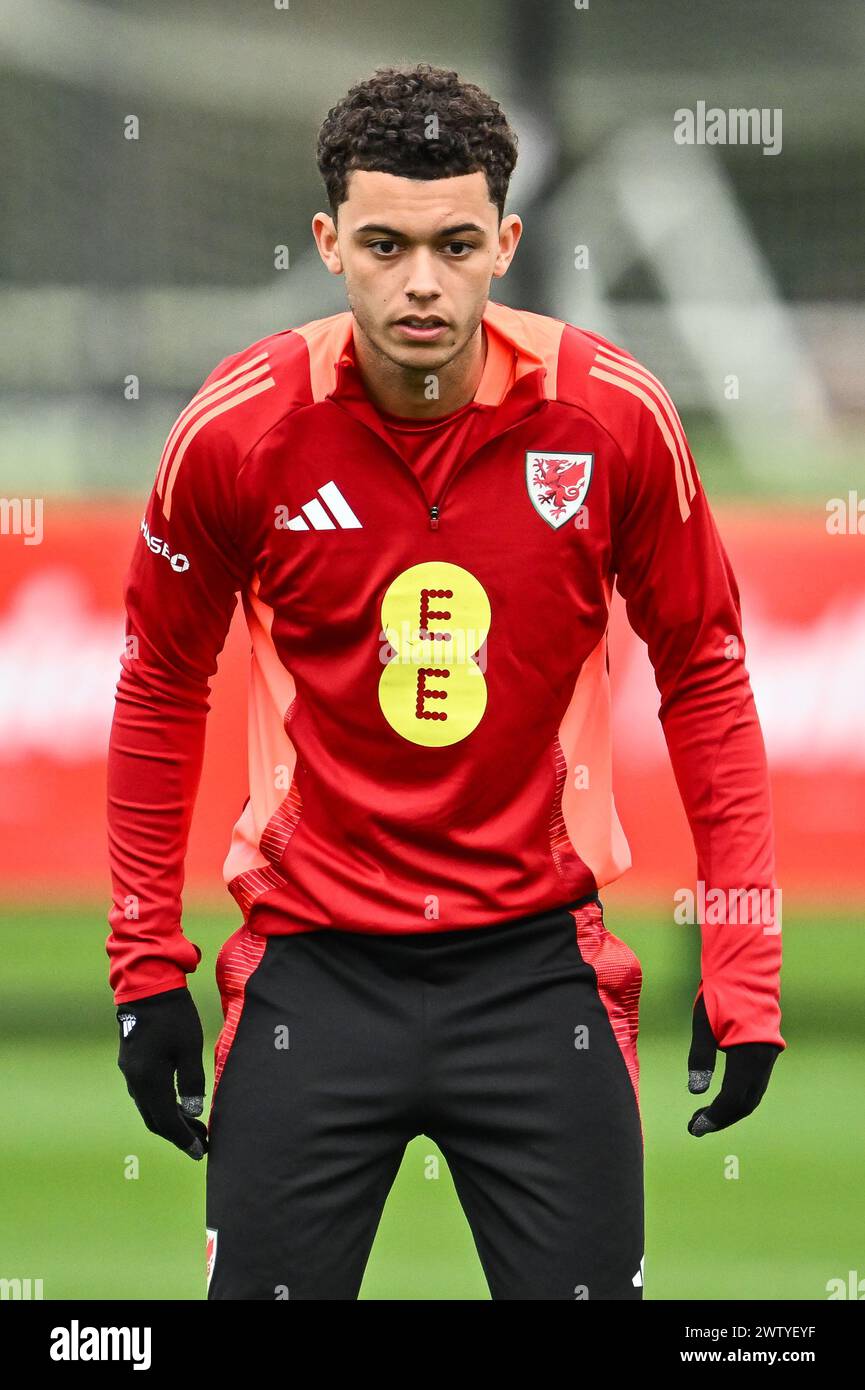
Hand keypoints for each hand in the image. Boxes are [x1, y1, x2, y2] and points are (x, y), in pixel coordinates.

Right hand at [116, 986, 208, 1158]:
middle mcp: (135, 1081)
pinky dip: (163, 1105)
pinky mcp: (132, 1062)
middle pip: (155, 1119)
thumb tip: (194, 1111)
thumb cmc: (174, 1016)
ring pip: (150, 1107)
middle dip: (178, 1134)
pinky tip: (179, 1103)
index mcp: (149, 1081)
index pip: (166, 1121)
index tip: (200, 1152)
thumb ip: (191, 1081)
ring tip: (195, 1126)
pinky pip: (146, 1094)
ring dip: (171, 1120)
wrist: (148, 987)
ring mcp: (131, 1072)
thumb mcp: (189, 1047)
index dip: (183, 1139)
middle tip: (201, 1144)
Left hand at [686, 993, 781, 1135]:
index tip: (695, 1128)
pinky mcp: (766, 1050)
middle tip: (696, 1127)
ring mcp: (768, 1055)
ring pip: (752, 1094)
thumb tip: (696, 1093)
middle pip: (745, 1103)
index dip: (714, 1117)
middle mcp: (764, 1059)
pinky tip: (720, 1096)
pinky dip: (738, 1094)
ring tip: (704, 1116)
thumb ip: (701, 1059)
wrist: (744, 968)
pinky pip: (754, 1082)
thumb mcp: (703, 1024)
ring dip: (730, 1108)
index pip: (732, 1099)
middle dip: (722, 1118)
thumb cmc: (719, 993)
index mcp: (749, 1054)